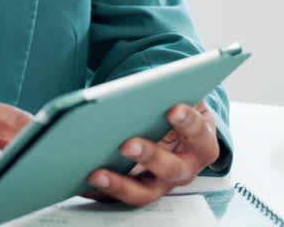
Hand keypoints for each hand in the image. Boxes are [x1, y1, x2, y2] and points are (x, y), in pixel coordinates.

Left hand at [84, 102, 219, 206]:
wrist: (181, 136)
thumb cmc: (179, 115)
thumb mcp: (183, 101)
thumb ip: (170, 94)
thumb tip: (145, 86)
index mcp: (201, 143)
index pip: (198, 133)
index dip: (187, 122)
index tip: (174, 109)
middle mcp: (184, 169)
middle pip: (170, 168)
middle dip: (149, 156)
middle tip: (127, 144)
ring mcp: (161, 184)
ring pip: (143, 192)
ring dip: (119, 184)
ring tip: (96, 174)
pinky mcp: (139, 191)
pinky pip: (119, 197)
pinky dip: (100, 192)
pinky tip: (82, 183)